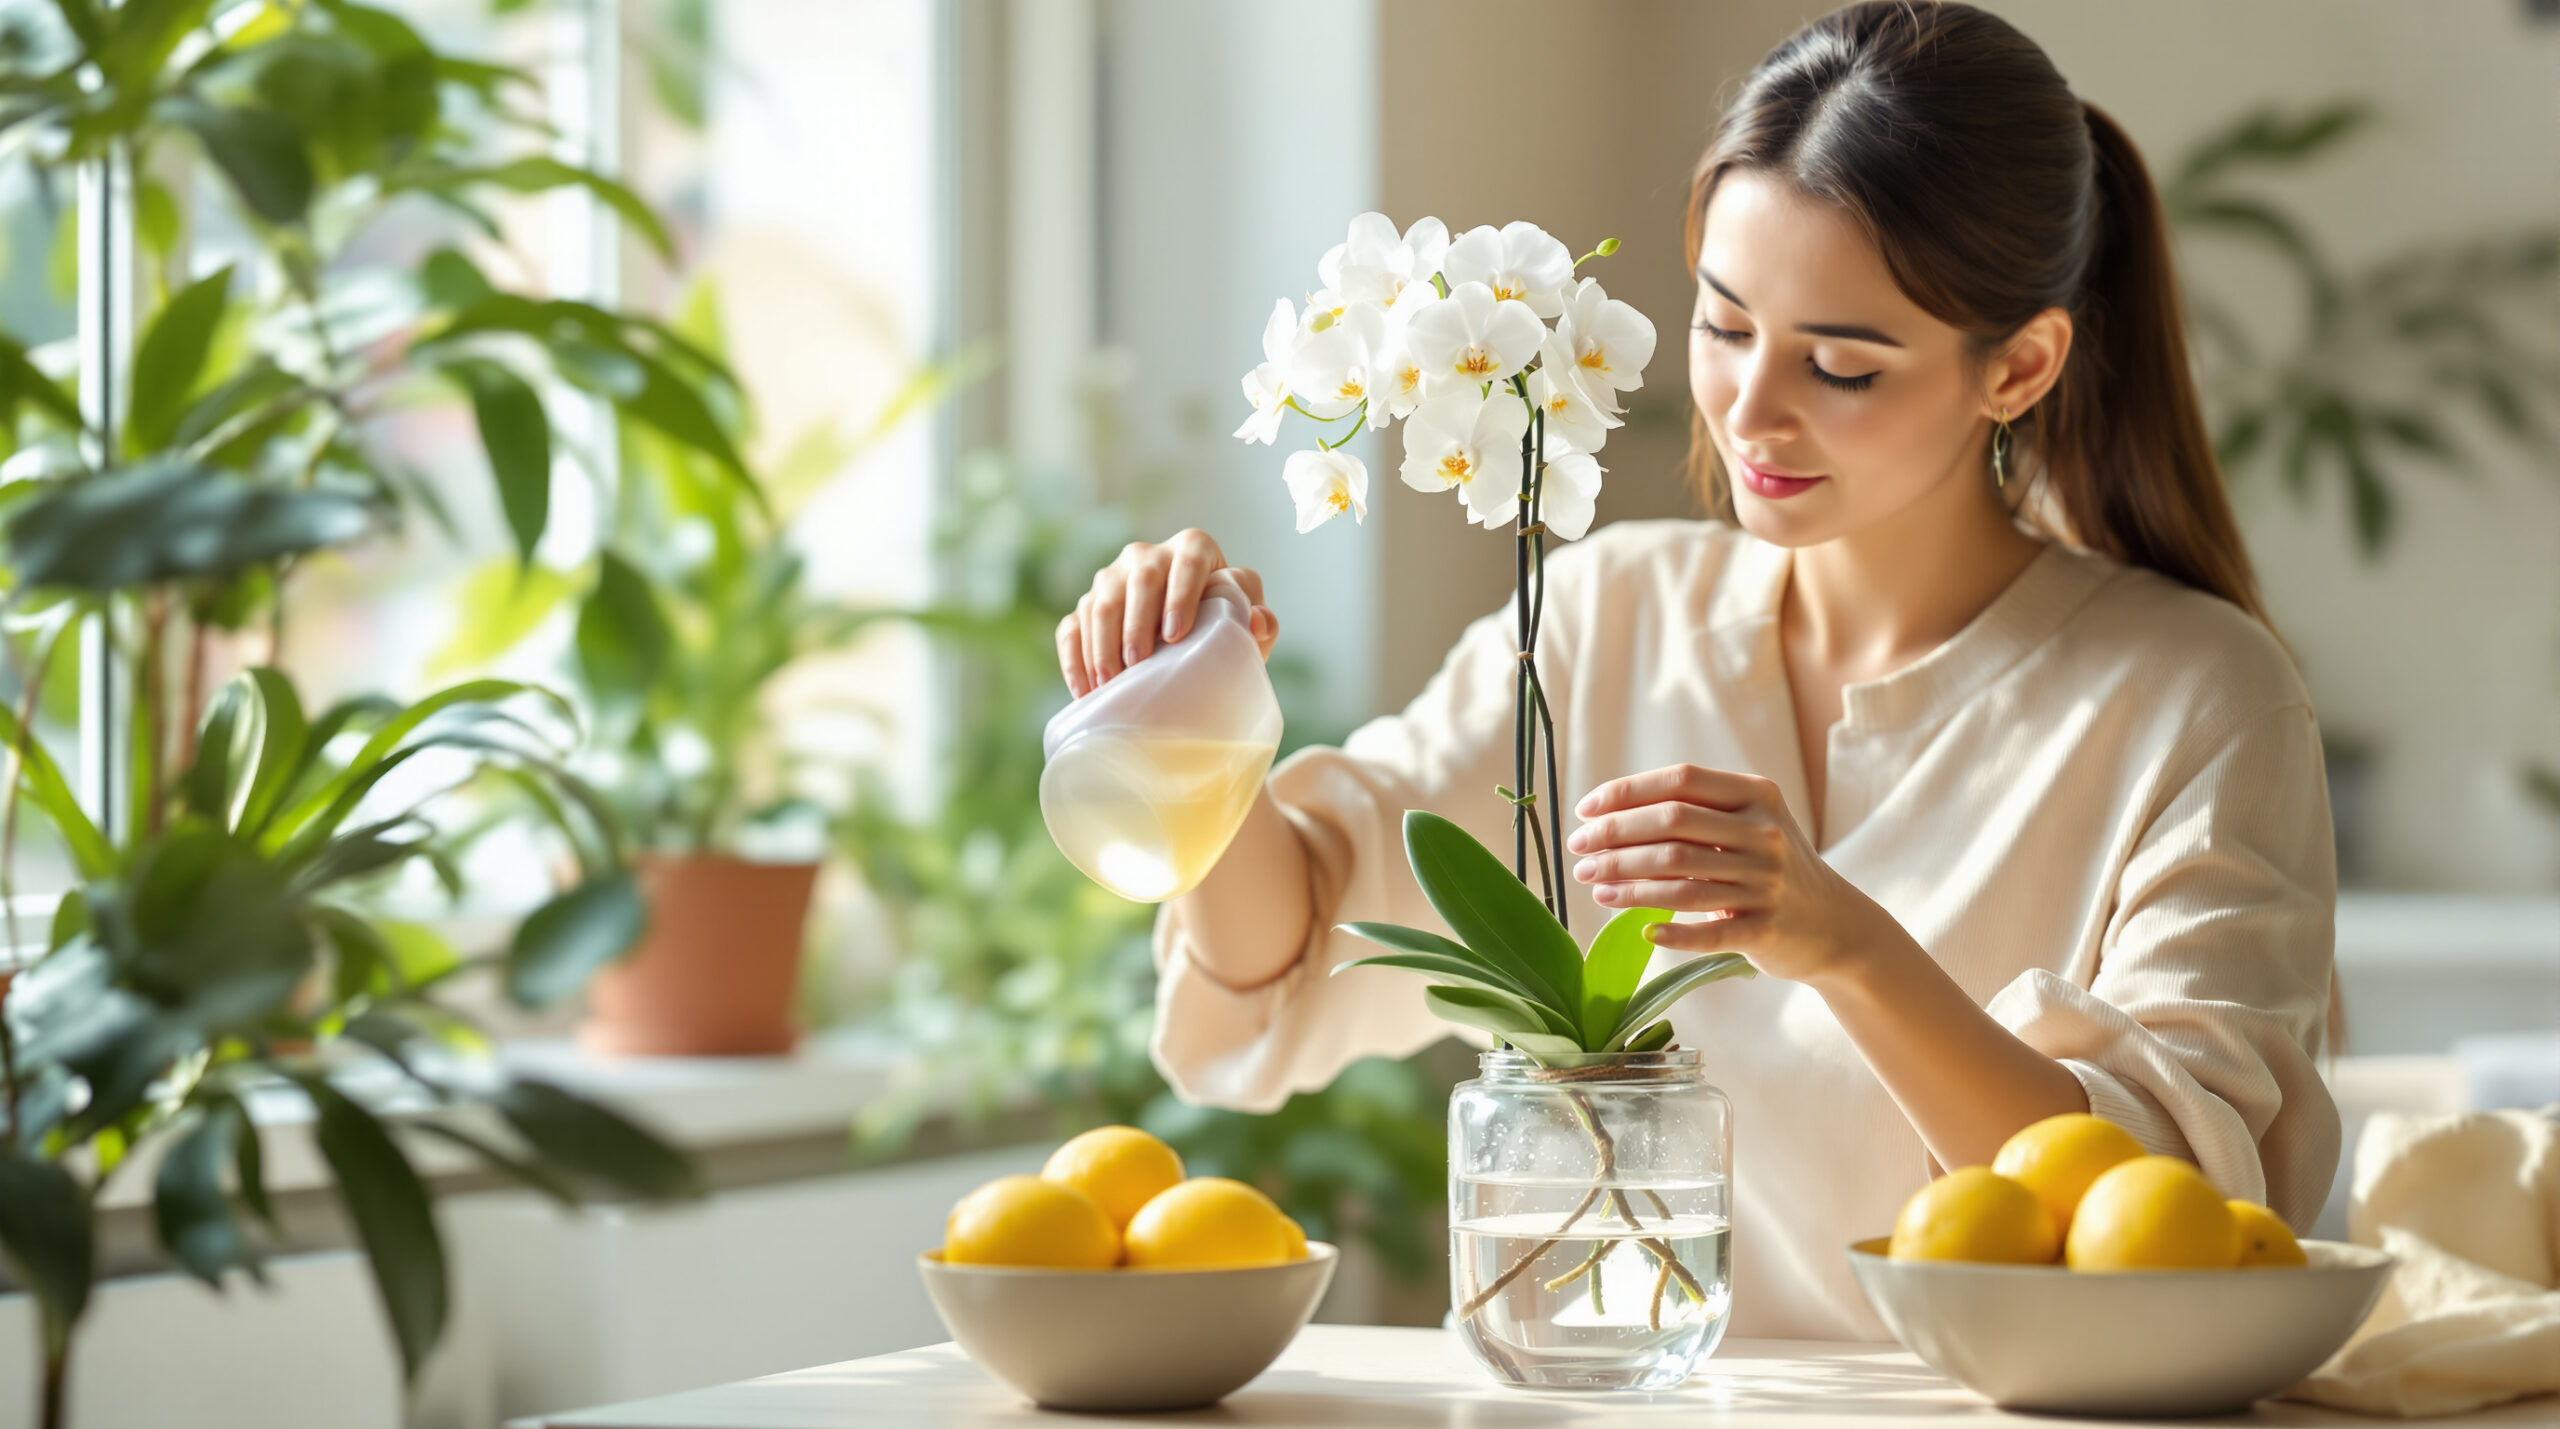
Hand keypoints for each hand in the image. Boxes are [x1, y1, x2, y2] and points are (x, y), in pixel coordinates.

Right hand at [1055, 528, 1279, 698]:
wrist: (1193, 641)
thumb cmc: (1226, 627)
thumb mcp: (1250, 624)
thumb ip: (1262, 622)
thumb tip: (1257, 621)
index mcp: (1193, 548)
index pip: (1188, 561)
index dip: (1181, 594)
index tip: (1176, 635)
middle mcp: (1147, 555)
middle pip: (1138, 580)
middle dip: (1135, 623)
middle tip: (1138, 663)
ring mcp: (1112, 579)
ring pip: (1099, 602)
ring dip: (1101, 643)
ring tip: (1109, 682)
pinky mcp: (1087, 606)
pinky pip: (1071, 626)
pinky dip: (1074, 657)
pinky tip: (1084, 690)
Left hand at [1566, 763, 1903, 986]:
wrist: (1835, 923)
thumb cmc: (1771, 866)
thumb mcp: (1748, 824)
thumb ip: (1694, 811)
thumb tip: (1610, 813)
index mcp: (1756, 796)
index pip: (1679, 782)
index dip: (1625, 793)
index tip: (1585, 810)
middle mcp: (1764, 834)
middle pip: (1672, 827)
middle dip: (1614, 838)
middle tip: (1580, 851)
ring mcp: (1767, 884)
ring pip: (1680, 881)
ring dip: (1627, 884)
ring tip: (1594, 886)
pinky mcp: (1766, 930)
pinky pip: (1709, 933)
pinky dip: (1672, 932)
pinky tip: (1642, 930)